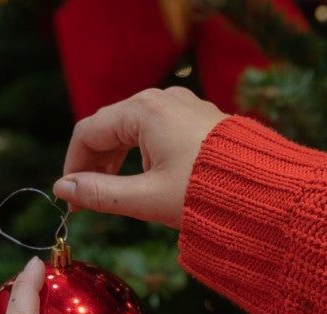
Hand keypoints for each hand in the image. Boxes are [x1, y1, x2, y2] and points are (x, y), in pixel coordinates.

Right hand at [53, 86, 228, 228]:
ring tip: (116, 194)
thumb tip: (64, 189)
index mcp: (143, 110)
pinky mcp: (199, 119)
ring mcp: (183, 106)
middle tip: (88, 201)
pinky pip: (159, 131)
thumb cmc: (206, 194)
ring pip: (135, 130)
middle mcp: (162, 99)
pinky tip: (148, 180)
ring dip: (119, 161)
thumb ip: (101, 194)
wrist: (263, 191)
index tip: (70, 198)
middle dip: (95, 164)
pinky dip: (144, 155)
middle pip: (111, 127)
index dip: (73, 165)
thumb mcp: (146, 198)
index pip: (88, 132)